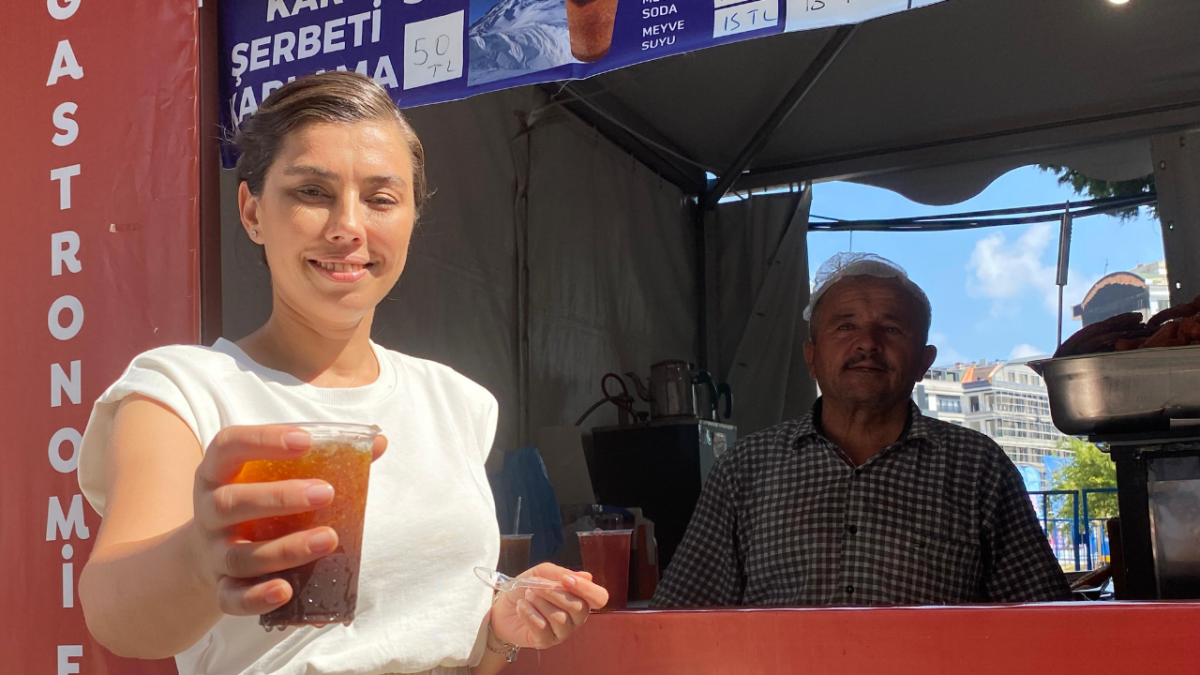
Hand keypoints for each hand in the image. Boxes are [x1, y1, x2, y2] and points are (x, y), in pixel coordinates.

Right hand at [186, 424, 387, 615]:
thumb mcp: (272, 475)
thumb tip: (378, 442)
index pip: (230, 445)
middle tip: (326, 492)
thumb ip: (322, 458)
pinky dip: (257, 598)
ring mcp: (214, 552)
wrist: (205, 553)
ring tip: (328, 539)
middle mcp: (211, 511)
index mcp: (219, 472)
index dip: (263, 441)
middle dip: (279, 498)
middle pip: (232, 503)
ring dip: (285, 549)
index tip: (305, 441)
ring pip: (241, 555)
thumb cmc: (256, 502)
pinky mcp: (221, 587)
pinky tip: (286, 591)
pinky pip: (232, 598)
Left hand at [489, 563, 608, 649]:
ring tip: (527, 597)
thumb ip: (561, 573)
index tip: (566, 580)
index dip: (586, 589)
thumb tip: (586, 576)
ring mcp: (562, 632)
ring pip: (559, 618)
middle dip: (554, 593)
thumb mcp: (542, 573)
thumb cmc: (526, 589)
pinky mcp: (546, 642)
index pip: (599, 598)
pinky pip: (543, 628)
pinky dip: (529, 614)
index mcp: (580, 598)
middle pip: (578, 608)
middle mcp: (576, 617)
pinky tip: (522, 607)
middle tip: (535, 586)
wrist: (502, 607)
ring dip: (539, 603)